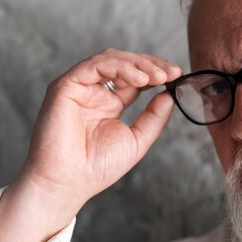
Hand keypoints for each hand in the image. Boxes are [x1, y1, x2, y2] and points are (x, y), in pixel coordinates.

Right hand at [0, 49, 181, 241]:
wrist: (69, 183)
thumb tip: (170, 94)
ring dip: (137, 64)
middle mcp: (93, 92)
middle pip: (123, 63)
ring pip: (109, 59)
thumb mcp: (136, 139)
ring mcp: (78, 87)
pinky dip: (119, 67)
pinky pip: (94, 65)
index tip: (176, 75)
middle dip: (150, 64)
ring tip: (158, 76)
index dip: (155, 72)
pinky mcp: (65, 86)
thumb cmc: (96, 168)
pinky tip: (140, 79)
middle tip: (171, 72)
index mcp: (108, 103)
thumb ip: (153, 117)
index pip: (133, 77)